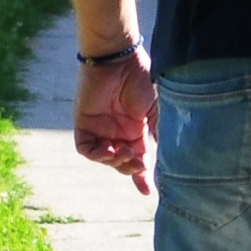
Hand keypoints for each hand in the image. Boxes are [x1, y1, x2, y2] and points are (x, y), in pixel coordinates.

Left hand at [73, 48, 156, 190]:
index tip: (148, 192)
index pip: (138, 158)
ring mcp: (100, 128)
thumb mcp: (155, 108)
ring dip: (116, 162)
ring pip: (105, 159)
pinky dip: (97, 155)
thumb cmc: (140, 78)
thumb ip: (157, 130)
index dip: (141, 176)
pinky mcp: (84, 123)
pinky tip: (109, 150)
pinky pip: (86, 149)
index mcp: (136, 128)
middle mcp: (117, 131)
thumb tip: (166, 155)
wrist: (119, 58)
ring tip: (126, 153)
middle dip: (131, 169)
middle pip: (122, 162)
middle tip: (138, 163)